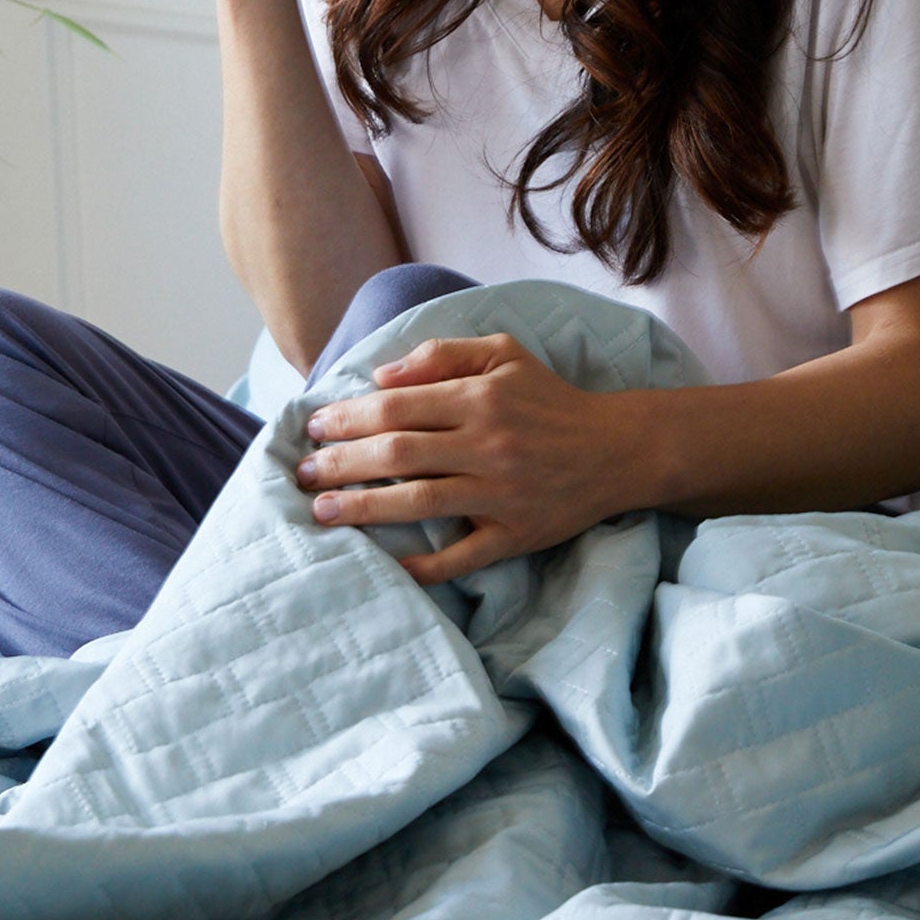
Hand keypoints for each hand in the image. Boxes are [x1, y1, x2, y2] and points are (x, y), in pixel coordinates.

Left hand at [295, 334, 638, 583]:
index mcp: (480, 398)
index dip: (348, 417)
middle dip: (340, 463)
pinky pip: (461, 557)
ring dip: (362, 509)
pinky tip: (384, 565)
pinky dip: (421, 566)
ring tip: (321, 511)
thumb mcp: (503, 354)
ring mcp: (500, 494)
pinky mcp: (514, 534)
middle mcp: (487, 444)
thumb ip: (441, 355)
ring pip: (417, 503)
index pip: (396, 407)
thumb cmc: (550, 398)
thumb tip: (380, 378)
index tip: (314, 427)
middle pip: (396, 455)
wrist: (617, 449)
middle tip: (303, 472)